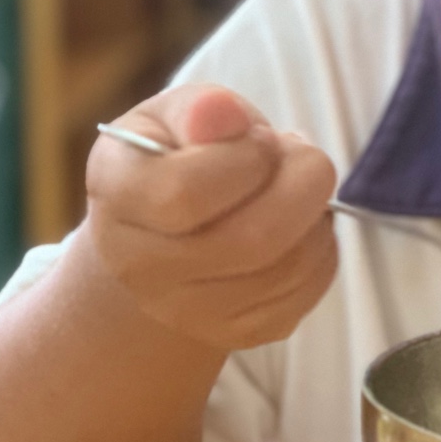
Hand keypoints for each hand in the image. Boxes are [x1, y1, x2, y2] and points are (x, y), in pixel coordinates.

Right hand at [86, 85, 339, 352]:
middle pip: (252, 240)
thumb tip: (223, 115)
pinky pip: (306, 292)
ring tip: (300, 188)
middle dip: (303, 185)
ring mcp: (189, 311)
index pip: (188, 192)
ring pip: (288, 268)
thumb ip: (200, 109)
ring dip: (317, 217)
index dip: (246, 157)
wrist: (162, 237)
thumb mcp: (175, 115)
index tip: (259, 138)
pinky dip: (323, 251)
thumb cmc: (175, 158)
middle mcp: (141, 267)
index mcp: (117, 195)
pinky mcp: (240, 333)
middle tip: (304, 156)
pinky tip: (302, 226)